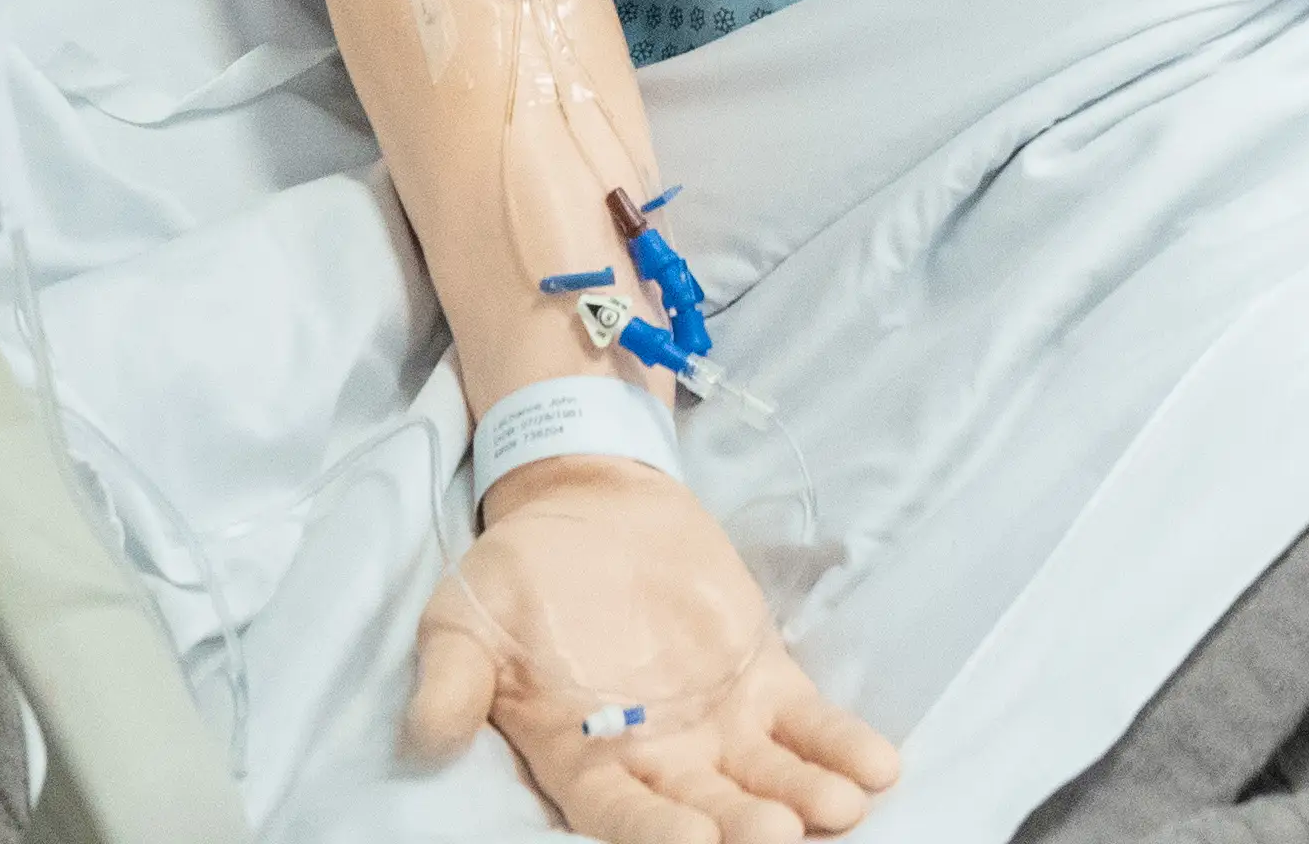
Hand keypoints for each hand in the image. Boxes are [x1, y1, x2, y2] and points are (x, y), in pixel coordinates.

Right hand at [411, 457, 896, 842]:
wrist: (584, 499)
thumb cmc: (518, 573)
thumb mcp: (466, 615)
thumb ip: (454, 675)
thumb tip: (430, 731)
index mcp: (583, 758)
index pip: (622, 815)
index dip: (657, 834)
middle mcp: (658, 757)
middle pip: (708, 809)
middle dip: (746, 828)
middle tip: (781, 839)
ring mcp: (717, 721)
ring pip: (767, 776)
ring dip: (807, 795)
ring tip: (844, 807)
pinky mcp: (761, 675)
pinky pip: (807, 721)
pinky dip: (841, 743)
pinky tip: (878, 765)